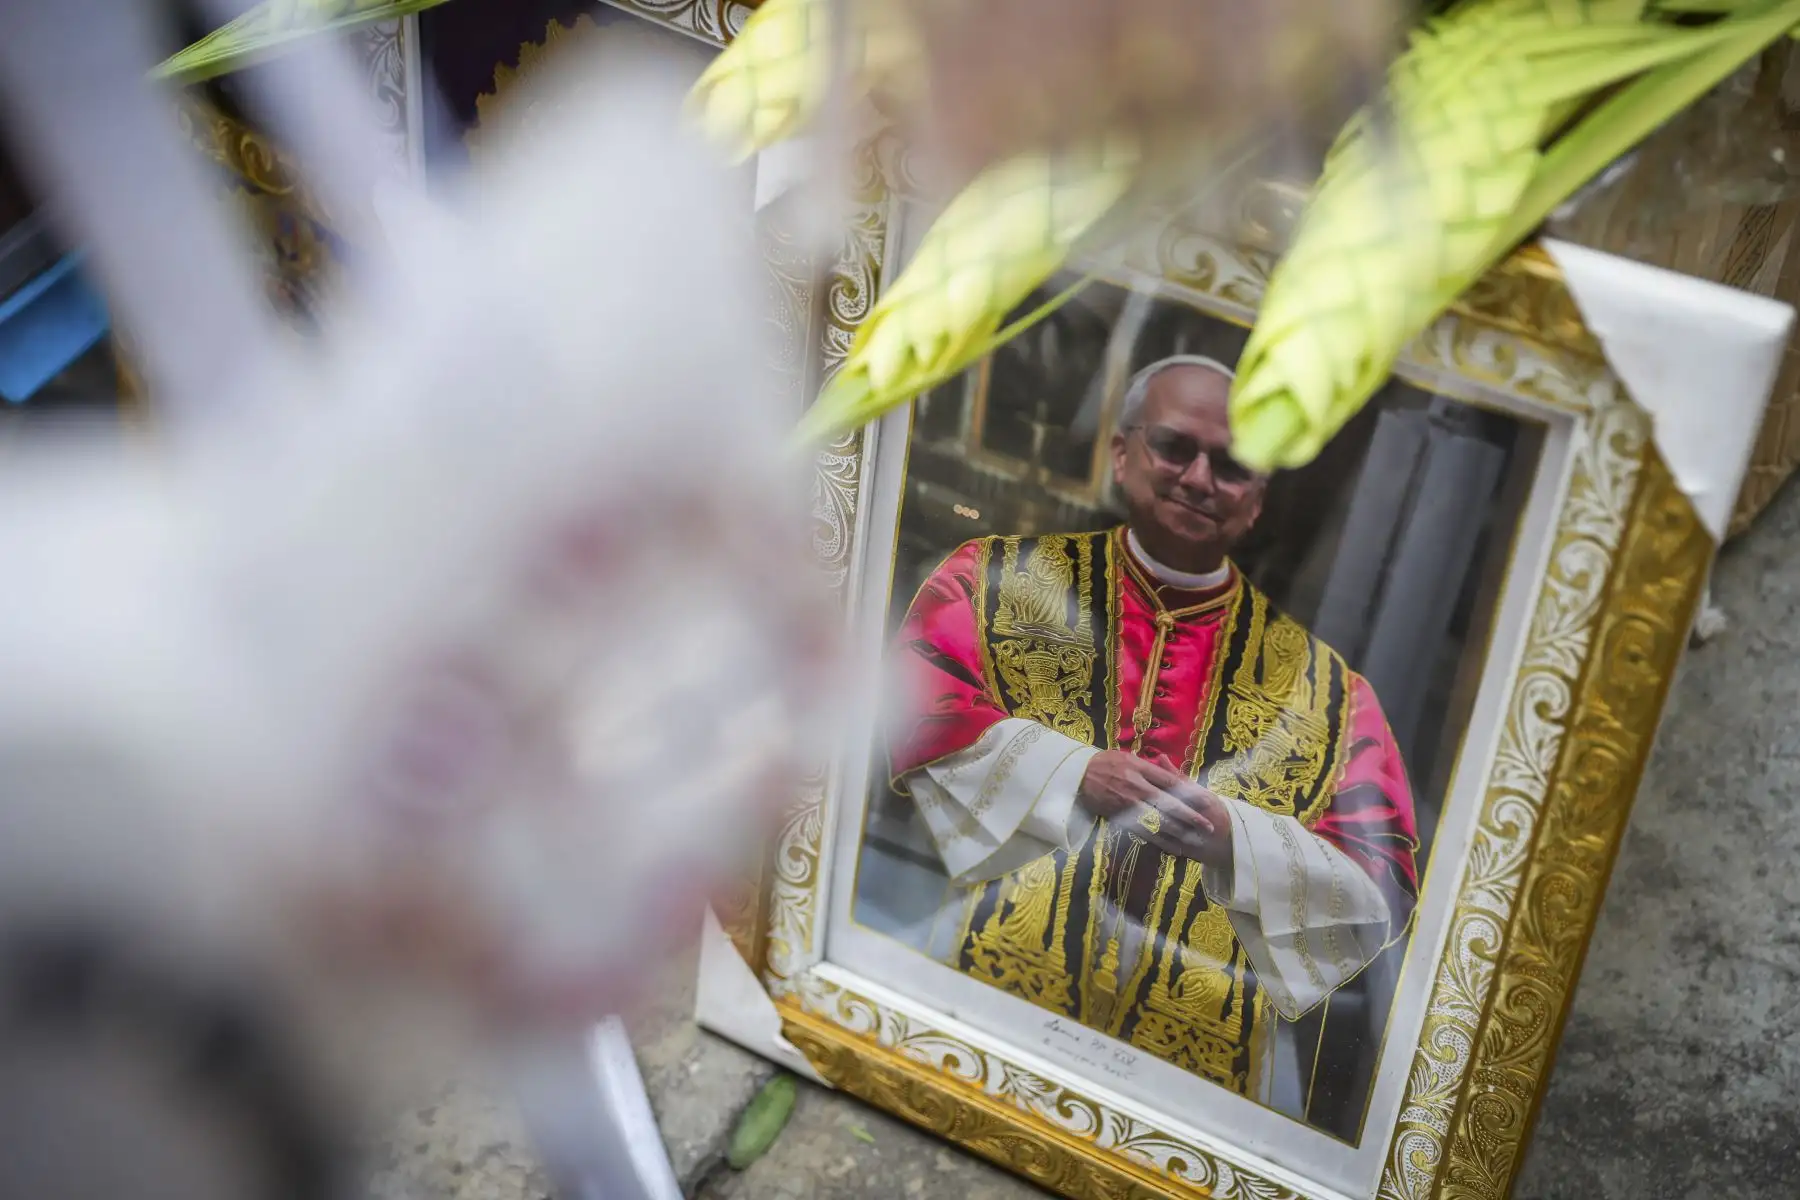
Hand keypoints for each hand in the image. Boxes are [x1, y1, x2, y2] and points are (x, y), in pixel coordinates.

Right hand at [1076, 750, 1232, 866]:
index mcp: (1141, 769)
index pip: (1171, 783)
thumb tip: (1171, 771)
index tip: (1207, 801)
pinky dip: (1159, 841)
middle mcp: (1137, 787)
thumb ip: (1150, 766)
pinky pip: (1143, 831)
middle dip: (1190, 817)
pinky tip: (1172, 848)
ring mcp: (1128, 804)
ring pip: (1158, 821)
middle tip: (1208, 826)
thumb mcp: (1128, 757)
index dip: (1191, 793)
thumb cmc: (1104, 763)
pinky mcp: (1120, 817)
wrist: (1076, 775)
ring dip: (1178, 833)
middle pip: (1169, 804)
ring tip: (1195, 841)